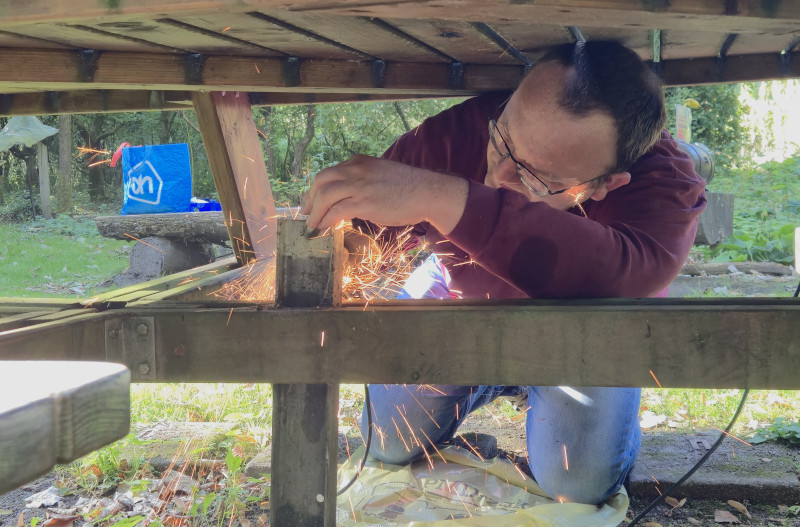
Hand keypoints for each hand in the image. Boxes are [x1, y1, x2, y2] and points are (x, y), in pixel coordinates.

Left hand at [300, 155, 467, 233]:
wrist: (427, 192)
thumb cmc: (410, 188)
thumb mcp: (382, 175)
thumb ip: (365, 180)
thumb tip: (353, 197)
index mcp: (359, 162)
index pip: (330, 172)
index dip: (318, 187)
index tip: (313, 200)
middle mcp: (356, 170)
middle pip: (322, 180)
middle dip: (310, 198)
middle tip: (306, 212)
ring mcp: (359, 185)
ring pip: (325, 195)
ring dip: (315, 212)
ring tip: (312, 224)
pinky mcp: (363, 202)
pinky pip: (336, 211)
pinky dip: (325, 220)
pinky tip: (323, 228)